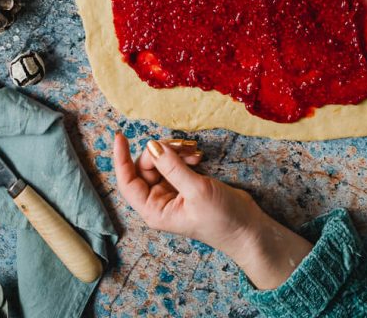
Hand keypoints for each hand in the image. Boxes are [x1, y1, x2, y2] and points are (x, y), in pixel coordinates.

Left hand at [113, 132, 311, 288]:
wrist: (246, 229)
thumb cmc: (221, 218)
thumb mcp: (196, 191)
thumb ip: (172, 167)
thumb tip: (152, 146)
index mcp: (154, 210)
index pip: (127, 182)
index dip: (121, 159)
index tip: (120, 136)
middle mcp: (159, 202)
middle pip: (146, 167)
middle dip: (161, 151)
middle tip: (182, 144)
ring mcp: (172, 193)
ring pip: (162, 163)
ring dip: (175, 152)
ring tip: (194, 151)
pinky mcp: (186, 186)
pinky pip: (176, 164)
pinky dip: (184, 156)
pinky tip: (198, 156)